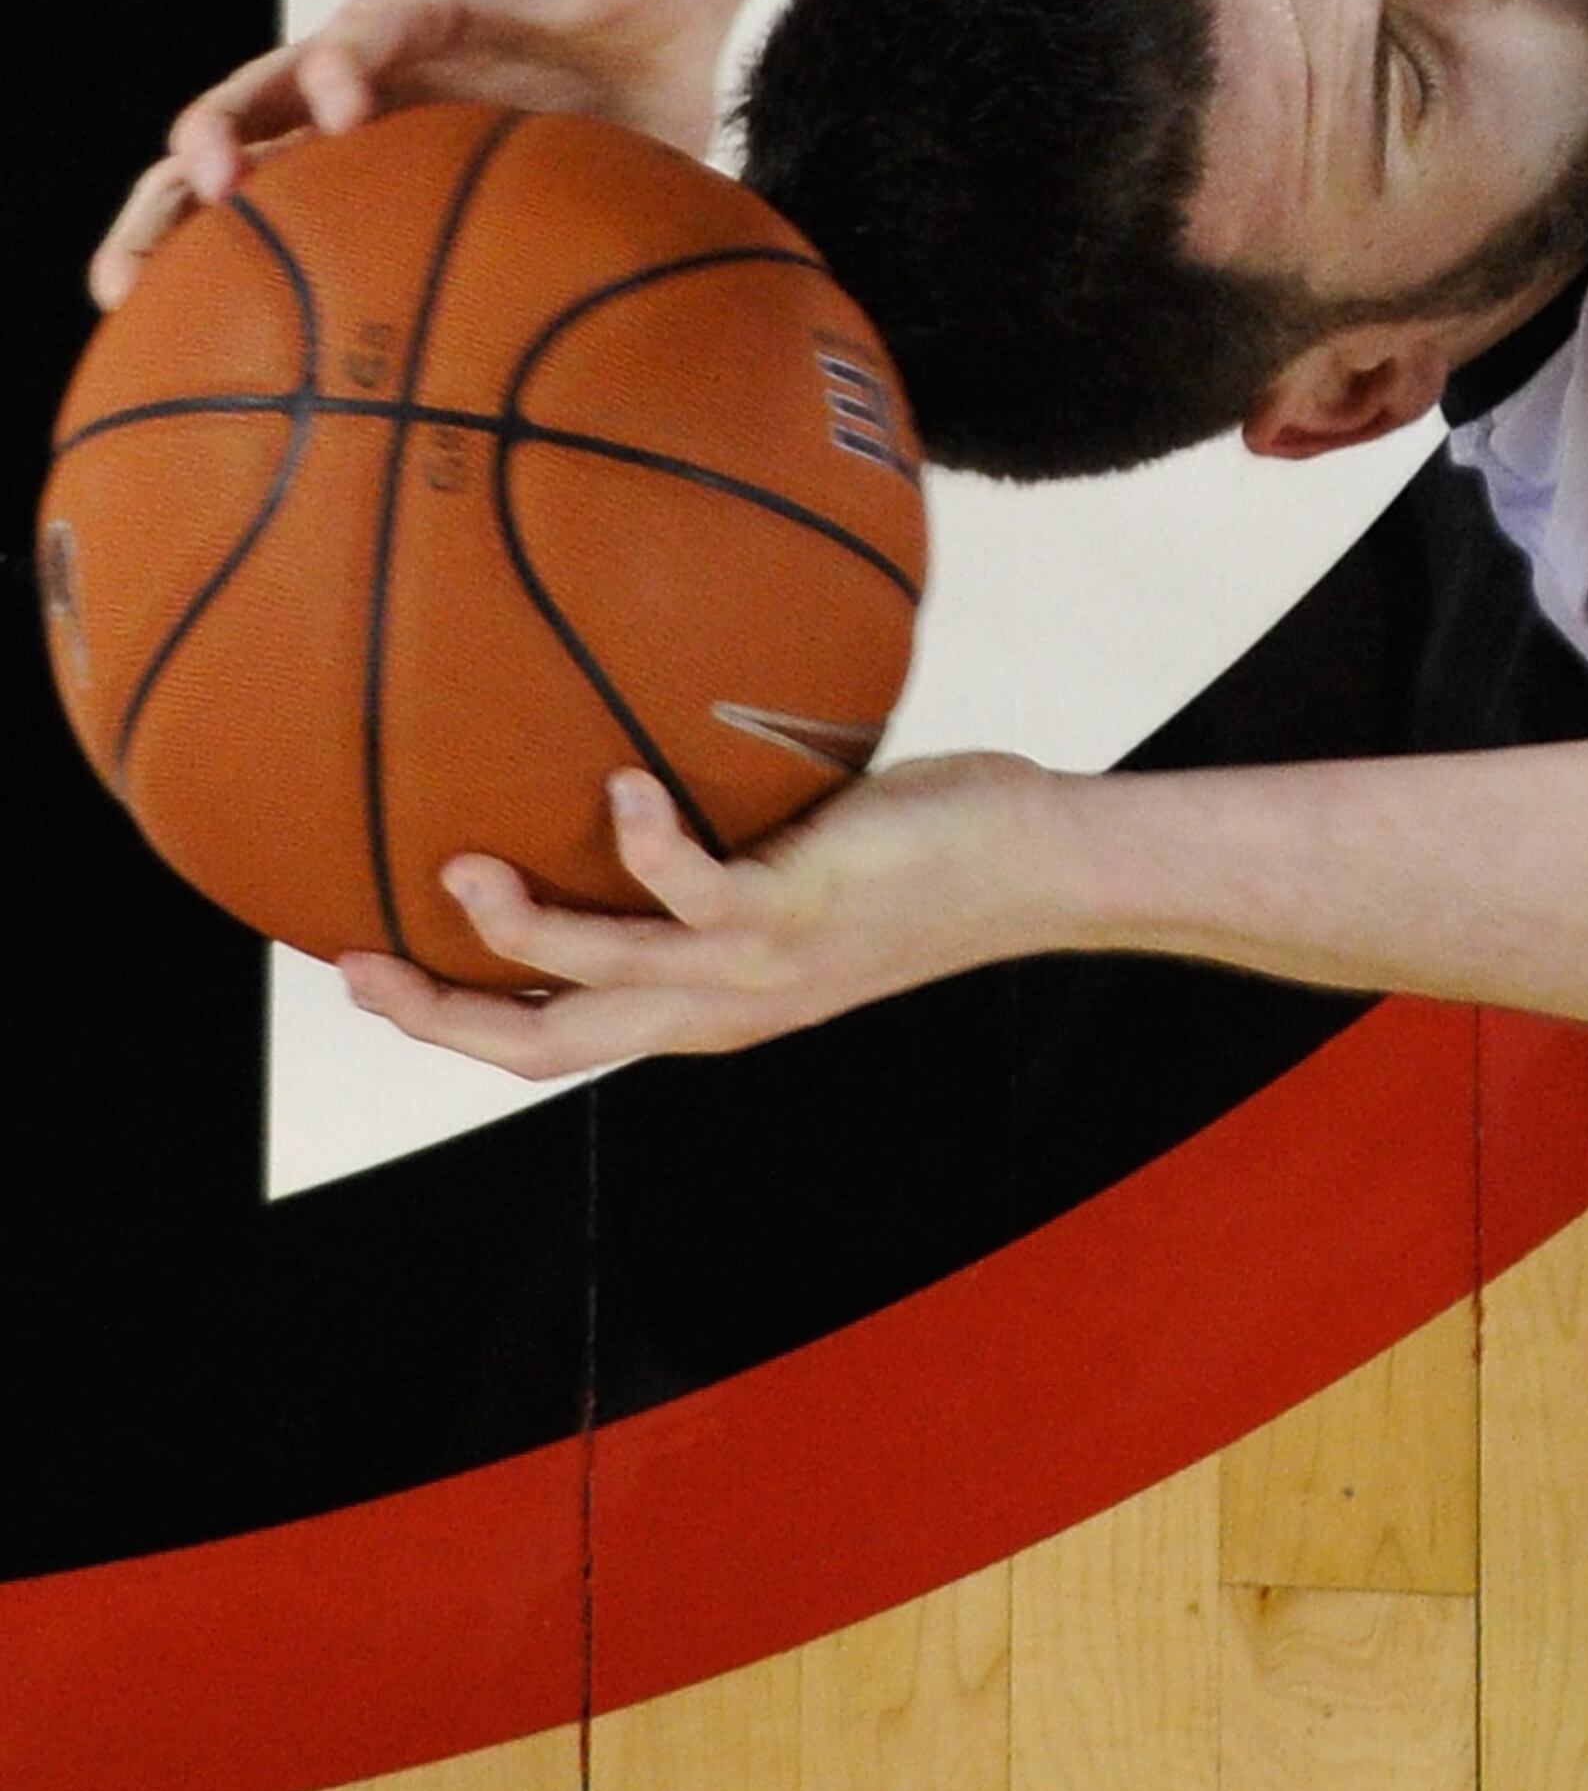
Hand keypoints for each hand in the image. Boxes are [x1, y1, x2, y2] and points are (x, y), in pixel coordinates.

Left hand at [93, 0, 728, 310]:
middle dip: (160, 226)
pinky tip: (343, 110)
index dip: (203, 284)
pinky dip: (338, 70)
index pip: (266, 229)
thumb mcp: (602, 218)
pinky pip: (359, 34)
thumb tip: (617, 417)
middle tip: (125, 290)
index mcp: (386, 168)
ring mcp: (377, 52)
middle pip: (220, 169)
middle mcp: (361, 111)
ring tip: (210, 186)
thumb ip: (583, 295)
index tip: (166, 355)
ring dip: (217, 138)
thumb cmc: (639, 91)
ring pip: (255, 92)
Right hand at [339, 758, 1056, 1074]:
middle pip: (542, 1047)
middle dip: (440, 1016)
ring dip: (517, 932)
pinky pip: (700, 889)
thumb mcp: (793, 867)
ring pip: (600, 977)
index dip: (453, 1022)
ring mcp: (753, 969)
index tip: (370, 978)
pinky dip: (649, 844)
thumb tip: (643, 743)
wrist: (1031, 875)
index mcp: (701, 1007)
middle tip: (353, 966)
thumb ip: (718, 838)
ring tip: (456, 865)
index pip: (549, 1040)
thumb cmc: (920, 851)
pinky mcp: (797, 912)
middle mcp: (715, 1007)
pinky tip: (621, 786)